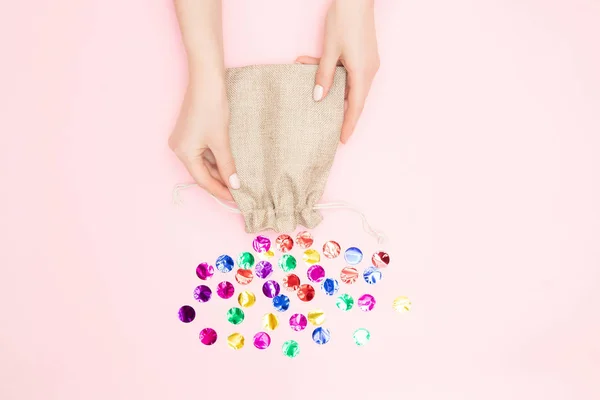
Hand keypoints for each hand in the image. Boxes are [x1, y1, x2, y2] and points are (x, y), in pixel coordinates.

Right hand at [169, 84, 238, 200]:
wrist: (207, 81)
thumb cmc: (211, 108)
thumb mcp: (221, 141)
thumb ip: (227, 166)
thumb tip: (235, 185)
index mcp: (183, 153)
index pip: (203, 180)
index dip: (220, 191)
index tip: (235, 199)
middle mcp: (179, 148)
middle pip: (202, 172)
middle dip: (220, 181)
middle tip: (239, 190)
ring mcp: (184, 140)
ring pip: (203, 162)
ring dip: (219, 170)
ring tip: (237, 178)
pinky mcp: (190, 132)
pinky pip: (203, 152)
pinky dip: (216, 159)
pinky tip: (229, 163)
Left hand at [297, 0, 378, 142]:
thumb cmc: (344, 20)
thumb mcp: (330, 50)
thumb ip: (324, 75)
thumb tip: (319, 97)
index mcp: (362, 73)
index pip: (356, 107)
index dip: (348, 125)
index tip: (342, 139)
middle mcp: (369, 71)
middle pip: (354, 98)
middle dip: (338, 110)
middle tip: (326, 125)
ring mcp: (367, 63)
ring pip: (349, 84)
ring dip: (331, 86)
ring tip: (309, 80)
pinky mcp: (363, 56)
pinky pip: (349, 73)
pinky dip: (334, 74)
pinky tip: (313, 64)